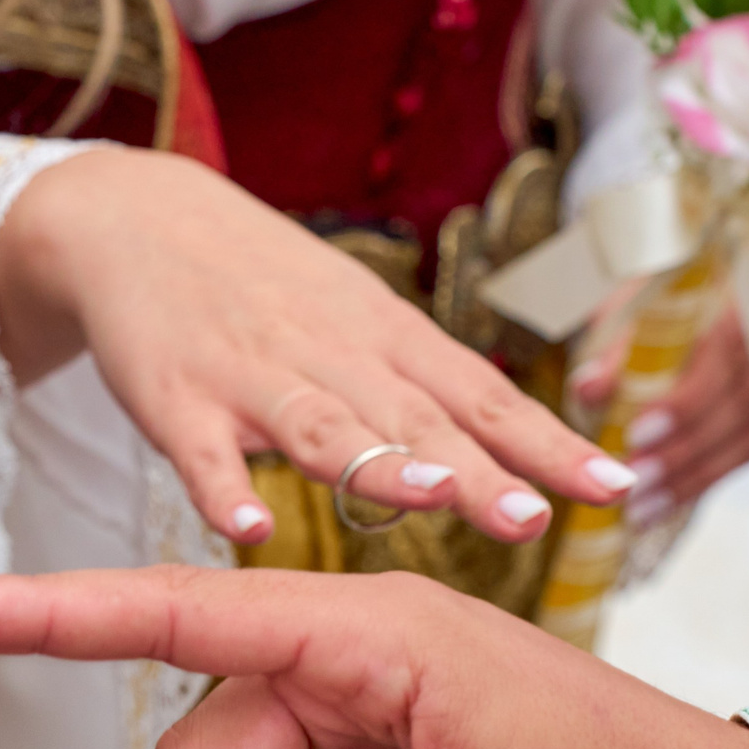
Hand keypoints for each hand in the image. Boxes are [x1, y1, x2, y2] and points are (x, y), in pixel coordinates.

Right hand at [0, 147, 637, 547]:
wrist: (133, 219)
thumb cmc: (262, 285)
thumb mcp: (356, 317)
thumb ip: (424, 389)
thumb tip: (520, 454)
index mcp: (384, 338)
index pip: (481, 396)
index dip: (547, 443)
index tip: (615, 488)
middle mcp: (331, 354)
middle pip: (416, 419)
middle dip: (480, 470)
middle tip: (538, 519)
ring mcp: (252, 376)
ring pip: (322, 427)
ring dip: (375, 463)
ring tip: (430, 501)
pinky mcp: (175, 400)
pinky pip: (201, 452)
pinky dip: (222, 488)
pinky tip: (245, 529)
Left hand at [570, 304, 748, 530]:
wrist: (706, 297)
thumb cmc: (665, 300)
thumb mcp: (635, 306)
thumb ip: (618, 347)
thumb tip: (588, 389)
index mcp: (745, 297)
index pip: (724, 351)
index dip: (685, 399)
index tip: (637, 433)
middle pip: (739, 405)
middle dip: (683, 450)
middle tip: (632, 481)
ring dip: (691, 477)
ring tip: (639, 507)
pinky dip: (705, 480)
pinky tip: (663, 504)